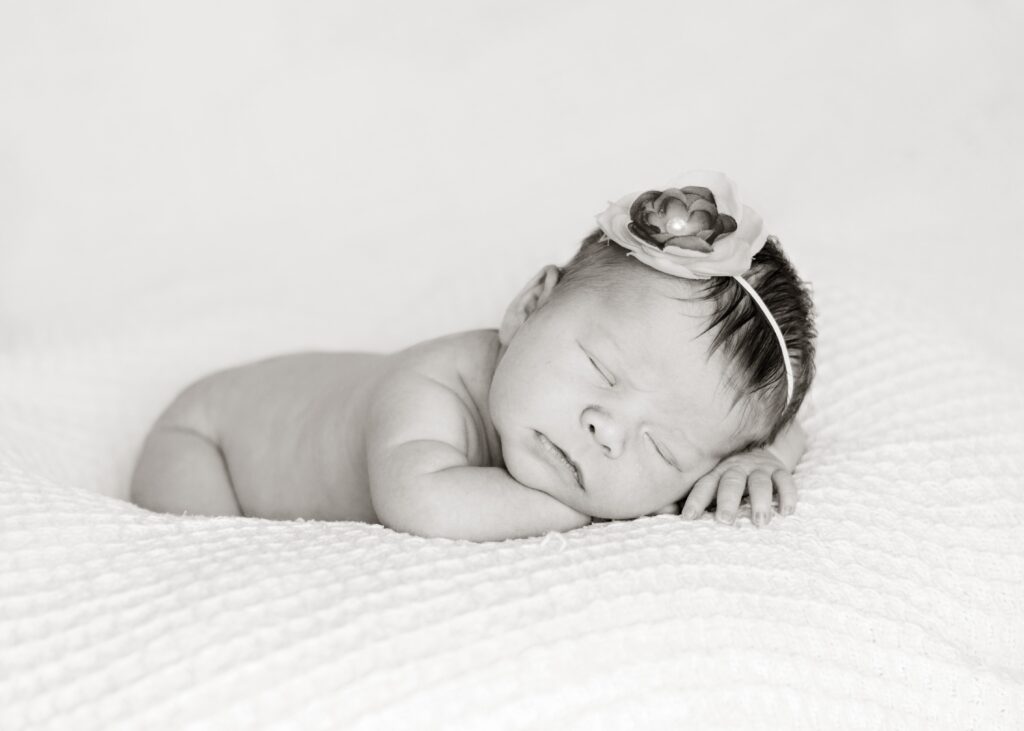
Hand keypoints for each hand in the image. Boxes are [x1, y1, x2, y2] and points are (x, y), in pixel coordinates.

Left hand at [679, 448, 796, 526]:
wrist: (760, 448)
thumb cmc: (729, 476)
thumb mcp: (712, 482)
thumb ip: (693, 497)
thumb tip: (662, 511)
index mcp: (717, 472)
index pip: (704, 485)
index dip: (696, 501)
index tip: (688, 518)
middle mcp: (737, 468)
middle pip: (731, 482)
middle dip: (727, 501)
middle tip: (724, 520)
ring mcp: (759, 468)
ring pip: (759, 482)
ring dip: (760, 501)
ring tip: (760, 522)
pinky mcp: (780, 470)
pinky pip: (786, 480)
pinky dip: (788, 495)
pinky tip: (786, 511)